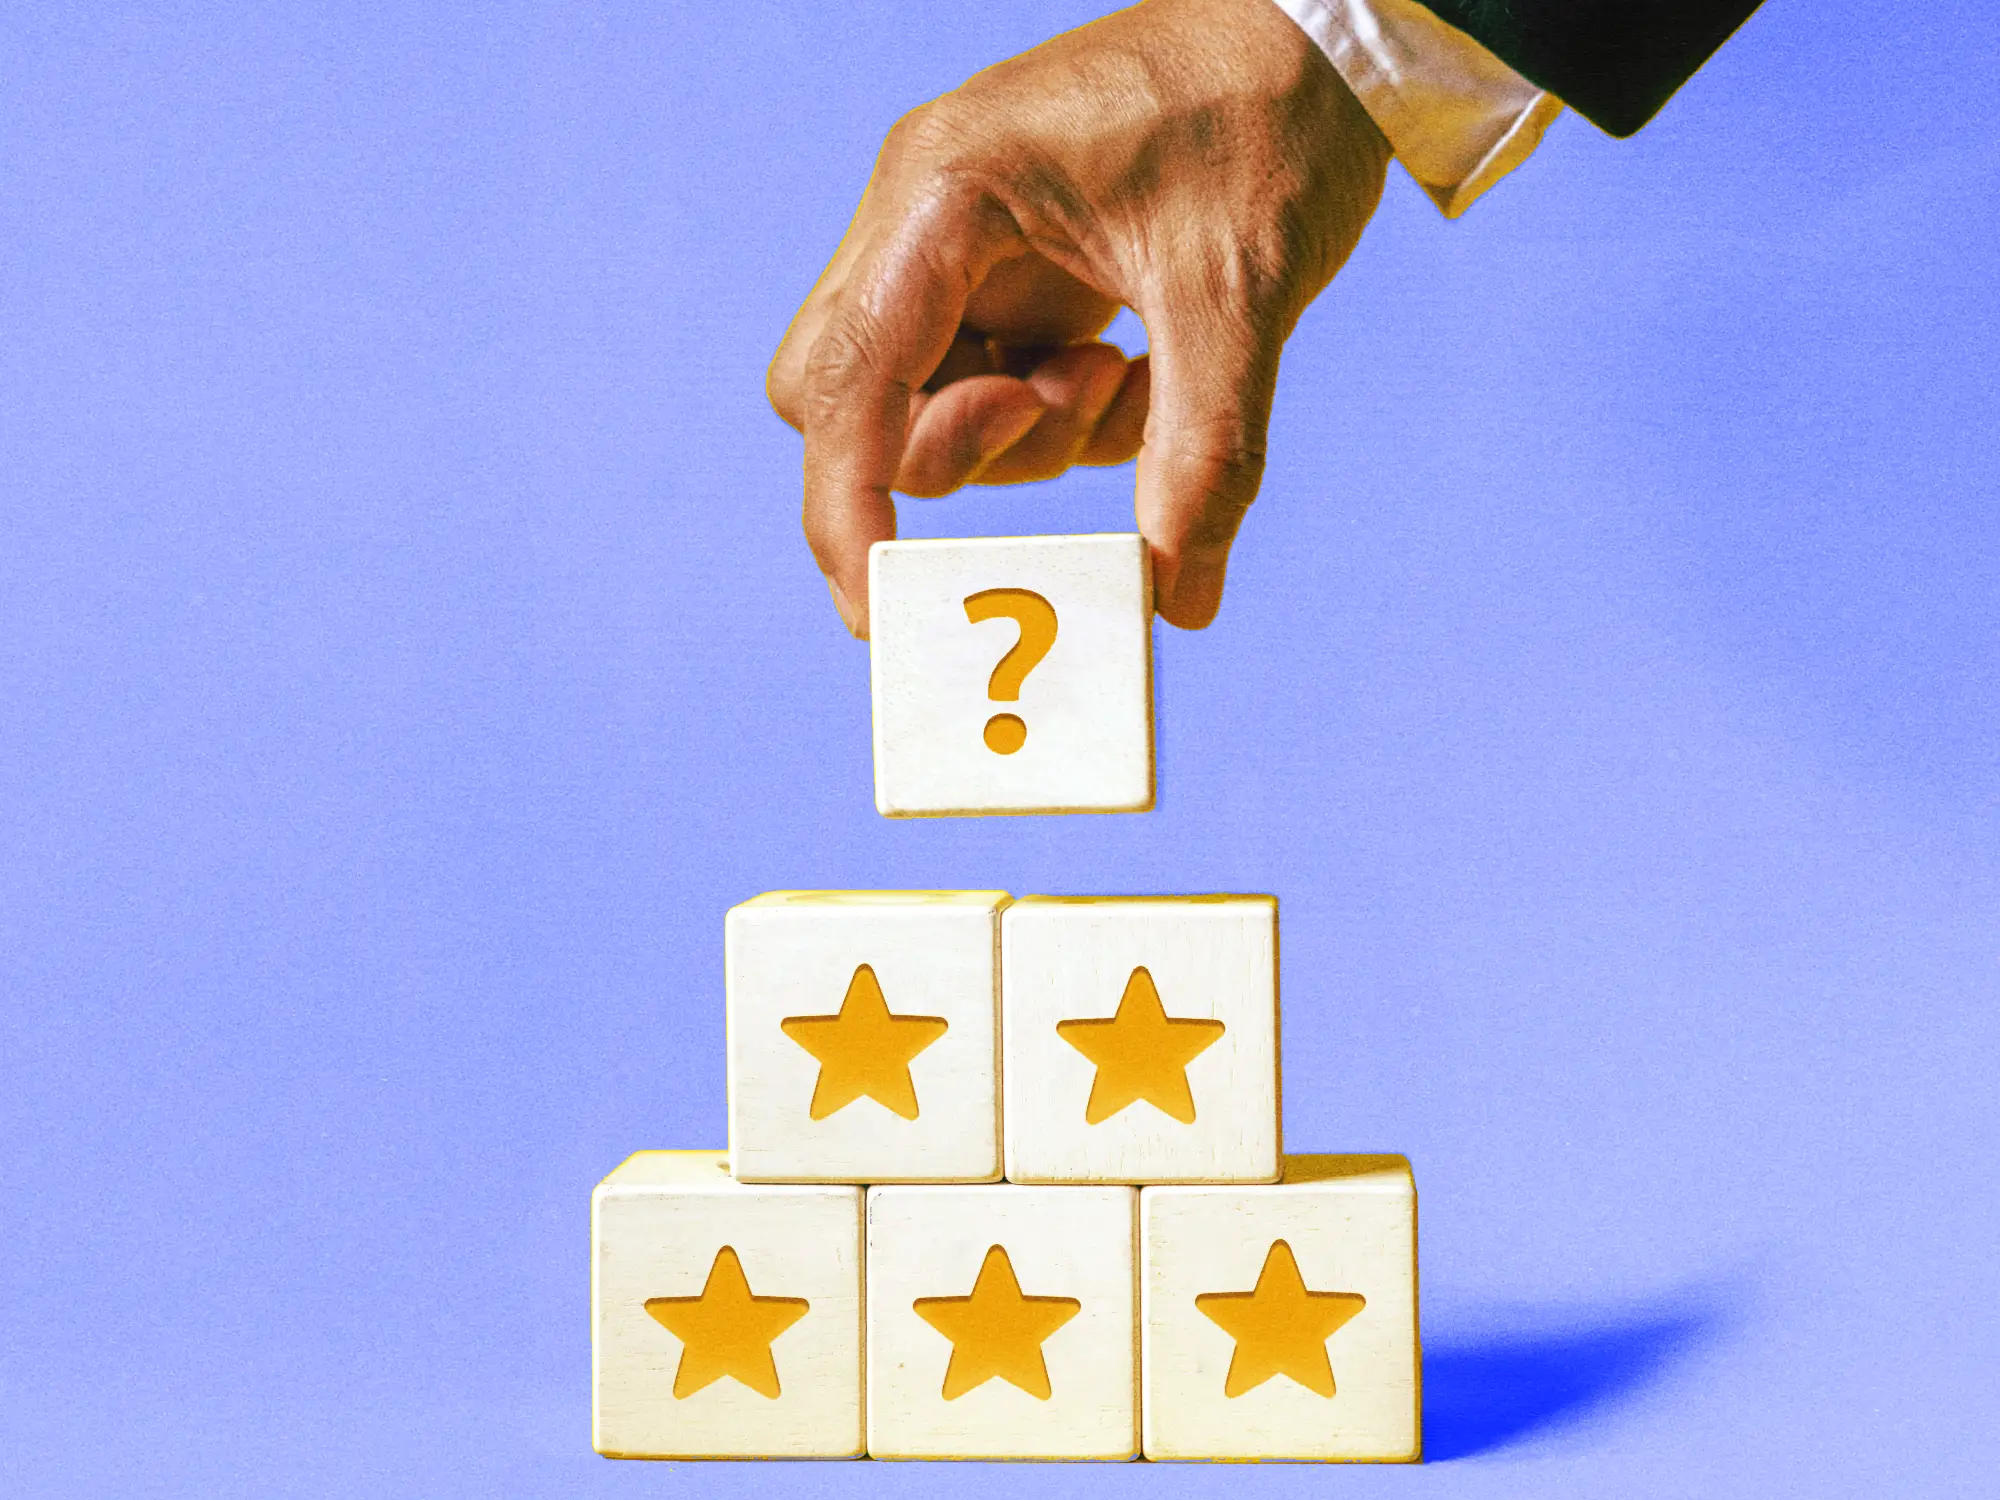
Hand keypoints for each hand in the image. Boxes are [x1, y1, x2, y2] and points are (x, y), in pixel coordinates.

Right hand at [767, 0, 1389, 635]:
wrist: (1321, 33)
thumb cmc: (1266, 112)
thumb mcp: (1239, 292)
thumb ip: (1201, 452)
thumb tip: (1171, 599)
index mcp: (943, 194)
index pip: (844, 380)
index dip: (848, 511)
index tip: (881, 611)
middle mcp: (923, 220)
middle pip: (851, 398)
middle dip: (953, 452)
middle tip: (1067, 412)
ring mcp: (960, 250)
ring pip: (924, 409)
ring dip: (1027, 438)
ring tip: (1130, 377)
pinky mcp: (1008, 276)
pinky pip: (993, 393)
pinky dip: (1063, 423)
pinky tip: (1142, 371)